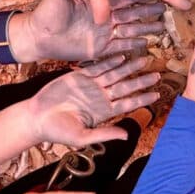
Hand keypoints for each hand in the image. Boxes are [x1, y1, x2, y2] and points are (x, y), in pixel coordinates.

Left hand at [11, 0, 165, 61]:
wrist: (36, 36)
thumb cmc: (45, 13)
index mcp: (97, 2)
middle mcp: (104, 17)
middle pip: (133, 13)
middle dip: (150, 9)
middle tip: (168, 4)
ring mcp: (103, 34)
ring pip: (131, 29)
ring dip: (147, 27)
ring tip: (164, 25)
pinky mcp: (99, 49)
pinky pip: (120, 47)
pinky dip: (134, 45)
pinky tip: (148, 42)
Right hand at [25, 56, 159, 145]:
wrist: (37, 118)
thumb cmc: (58, 131)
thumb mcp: (83, 137)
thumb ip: (105, 134)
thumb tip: (126, 136)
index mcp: (104, 112)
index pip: (128, 103)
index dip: (143, 98)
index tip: (157, 94)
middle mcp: (101, 97)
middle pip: (126, 87)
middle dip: (141, 81)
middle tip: (157, 74)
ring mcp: (91, 86)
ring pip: (115, 74)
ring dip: (129, 68)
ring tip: (144, 60)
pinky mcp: (80, 76)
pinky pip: (98, 67)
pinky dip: (109, 62)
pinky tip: (121, 57)